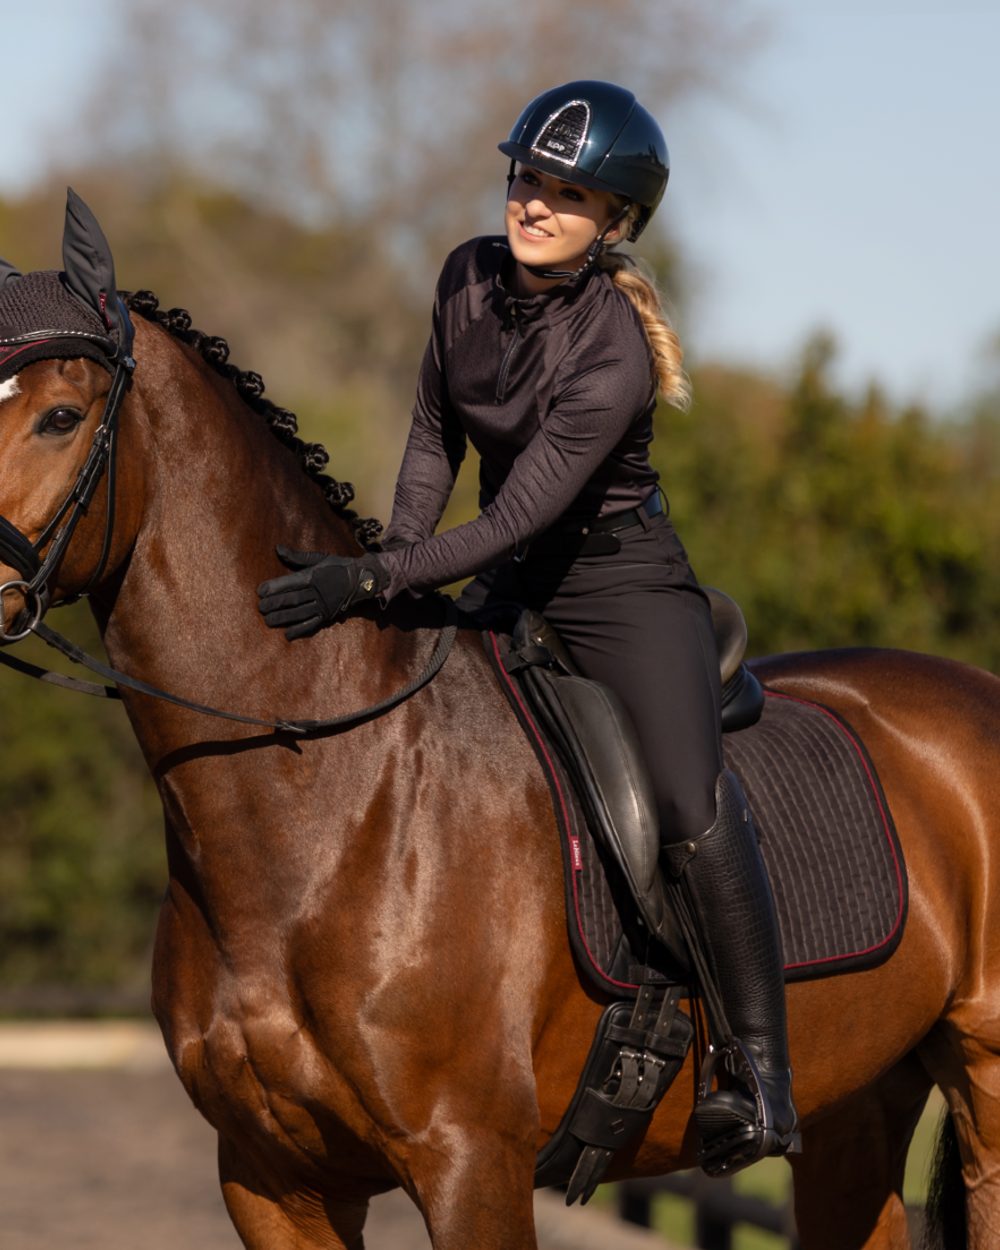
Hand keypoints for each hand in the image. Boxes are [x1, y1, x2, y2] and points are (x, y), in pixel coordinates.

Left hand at [257, 546, 386, 639]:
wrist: (362, 580)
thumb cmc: (338, 566)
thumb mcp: (319, 558)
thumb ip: (297, 557)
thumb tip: (277, 549)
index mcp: (314, 576)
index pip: (291, 582)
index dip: (275, 587)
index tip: (260, 591)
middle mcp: (318, 592)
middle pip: (293, 599)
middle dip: (275, 604)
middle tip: (260, 608)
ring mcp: (323, 606)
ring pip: (300, 613)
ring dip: (283, 618)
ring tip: (268, 621)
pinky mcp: (328, 616)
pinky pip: (312, 624)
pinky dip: (300, 630)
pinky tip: (287, 634)